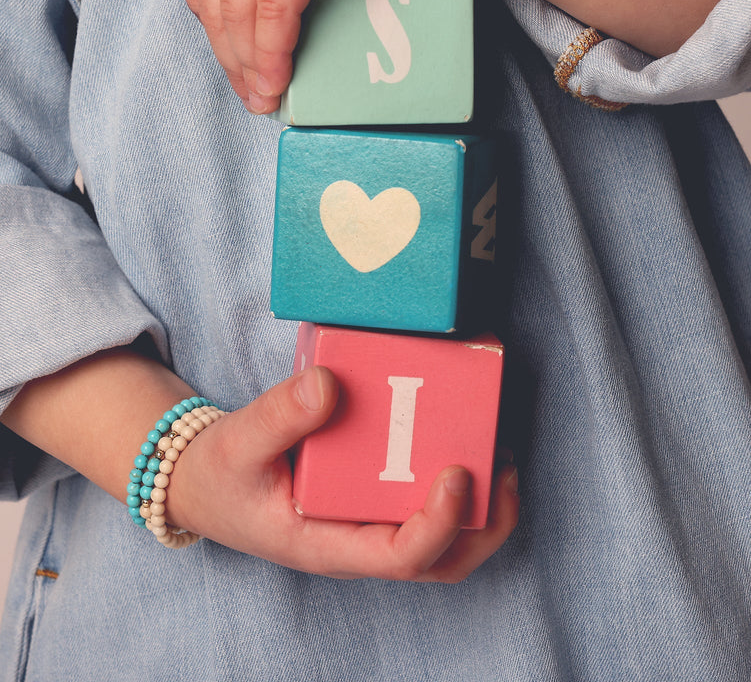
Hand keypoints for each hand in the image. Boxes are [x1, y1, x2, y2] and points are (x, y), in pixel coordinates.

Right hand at [167, 366, 518, 581]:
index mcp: (326, 544)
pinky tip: (459, 437)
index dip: (441, 524)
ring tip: (500, 455)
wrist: (205, 483)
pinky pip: (421, 503)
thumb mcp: (237, 443)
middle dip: (487, 524)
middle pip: (442, 561)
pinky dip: (456, 484)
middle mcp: (357, 543)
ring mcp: (367, 525)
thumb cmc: (222, 473)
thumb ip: (278, 416)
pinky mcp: (369, 501)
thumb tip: (328, 384)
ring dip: (483, 508)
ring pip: (443, 542)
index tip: (458, 474)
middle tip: (506, 467)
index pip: (401, 558)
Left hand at [183, 0, 434, 113]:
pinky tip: (281, 76)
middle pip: (215, 5)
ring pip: (240, 13)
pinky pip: (275, 12)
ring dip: (252, 66)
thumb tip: (246, 29)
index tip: (239, 73)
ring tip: (268, 97)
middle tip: (254, 97)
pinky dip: (275, 52)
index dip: (219, 40)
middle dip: (233, 61)